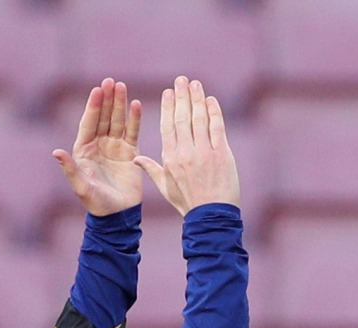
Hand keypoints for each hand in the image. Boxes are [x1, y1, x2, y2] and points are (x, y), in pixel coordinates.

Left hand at [53, 78, 143, 216]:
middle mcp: (98, 145)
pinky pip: (132, 132)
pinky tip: (136, 104)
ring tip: (122, 86)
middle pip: (103, 118)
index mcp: (84, 150)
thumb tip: (56, 152)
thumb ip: (70, 168)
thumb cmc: (96, 203)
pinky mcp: (129, 153)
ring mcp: (114, 148)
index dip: (93, 107)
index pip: (89, 123)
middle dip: (107, 100)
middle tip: (110, 82)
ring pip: (117, 121)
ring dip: (120, 104)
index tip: (98, 90)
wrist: (117, 215)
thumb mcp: (81, 186)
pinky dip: (134, 119)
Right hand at [135, 77, 239, 215]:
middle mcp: (186, 153)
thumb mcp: (166, 188)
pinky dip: (214, 112)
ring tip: (195, 84)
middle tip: (181, 79)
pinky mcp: (222, 154)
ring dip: (197, 98)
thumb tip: (135, 159)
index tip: (168, 92)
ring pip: (199, 119)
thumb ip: (152, 169)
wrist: (211, 217)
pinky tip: (210, 100)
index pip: (168, 126)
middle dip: (181, 96)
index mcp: (170, 159)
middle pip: (182, 117)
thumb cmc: (188, 203)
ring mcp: (205, 152)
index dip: (168, 107)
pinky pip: (217, 128)